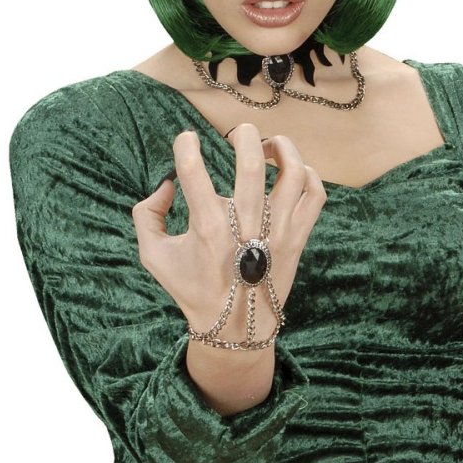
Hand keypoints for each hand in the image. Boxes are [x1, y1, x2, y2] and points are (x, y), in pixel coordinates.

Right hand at [132, 123, 325, 342]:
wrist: (235, 327)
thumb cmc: (192, 288)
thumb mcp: (154, 256)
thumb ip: (146, 215)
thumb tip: (166, 184)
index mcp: (207, 227)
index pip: (192, 169)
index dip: (185, 144)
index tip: (186, 140)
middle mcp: (246, 225)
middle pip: (252, 163)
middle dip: (243, 136)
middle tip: (235, 135)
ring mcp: (278, 230)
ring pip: (293, 172)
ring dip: (282, 148)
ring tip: (268, 146)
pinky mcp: (299, 236)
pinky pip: (316, 194)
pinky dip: (308, 174)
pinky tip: (291, 171)